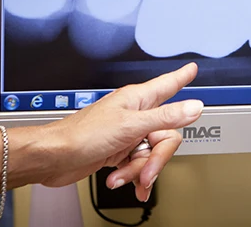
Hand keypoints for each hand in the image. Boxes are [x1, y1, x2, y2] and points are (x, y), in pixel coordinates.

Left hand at [39, 63, 202, 200]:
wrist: (56, 158)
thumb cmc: (83, 134)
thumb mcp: (131, 125)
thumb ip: (165, 117)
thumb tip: (194, 107)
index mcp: (138, 99)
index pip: (167, 84)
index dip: (181, 77)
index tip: (192, 69)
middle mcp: (135, 114)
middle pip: (166, 134)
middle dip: (157, 158)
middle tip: (148, 171)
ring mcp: (127, 133)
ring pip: (152, 153)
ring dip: (139, 170)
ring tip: (124, 176)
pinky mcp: (119, 151)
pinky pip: (138, 164)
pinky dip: (132, 175)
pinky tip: (121, 180)